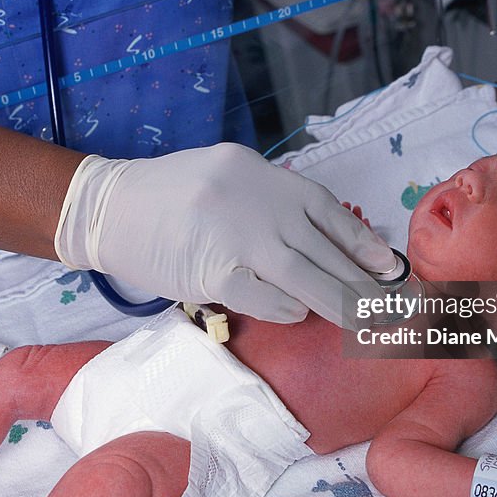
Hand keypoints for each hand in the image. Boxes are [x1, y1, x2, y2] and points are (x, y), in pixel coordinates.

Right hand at [54, 143, 394, 326]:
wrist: (106, 207)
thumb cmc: (169, 196)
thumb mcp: (226, 177)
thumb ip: (269, 203)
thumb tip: (321, 244)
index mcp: (262, 173)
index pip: (327, 211)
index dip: (363, 243)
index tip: (389, 268)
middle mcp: (254, 198)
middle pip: (323, 248)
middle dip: (361, 283)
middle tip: (389, 308)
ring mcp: (233, 234)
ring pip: (304, 276)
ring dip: (338, 303)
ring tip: (361, 323)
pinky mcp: (211, 270)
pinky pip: (263, 297)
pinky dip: (286, 309)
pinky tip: (298, 315)